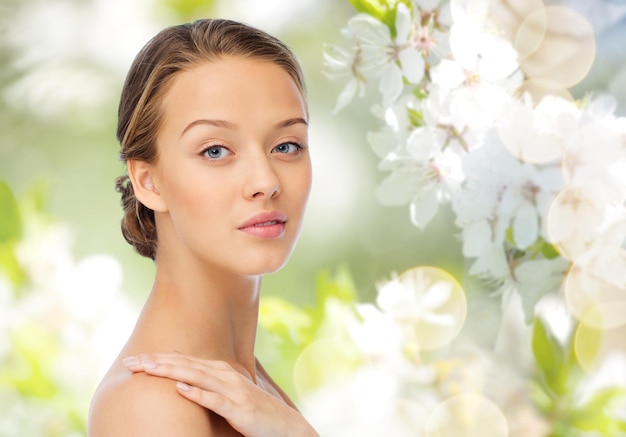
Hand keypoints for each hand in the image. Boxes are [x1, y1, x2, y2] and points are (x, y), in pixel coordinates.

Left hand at [123, 352, 317, 436]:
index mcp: (221, 371)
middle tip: (131, 362)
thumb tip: (180, 382)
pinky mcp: (240, 410)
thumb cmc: (254, 412)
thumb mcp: (228, 395)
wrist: (285, 426)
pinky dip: (198, 394)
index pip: (184, 361)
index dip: (158, 358)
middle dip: (157, 362)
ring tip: (148, 368)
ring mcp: (233, 392)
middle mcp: (225, 376)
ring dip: (171, 371)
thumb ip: (207, 386)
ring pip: (197, 377)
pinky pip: (216, 401)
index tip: (134, 360)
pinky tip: (181, 389)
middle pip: (185, 365)